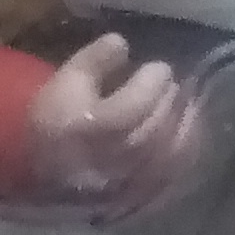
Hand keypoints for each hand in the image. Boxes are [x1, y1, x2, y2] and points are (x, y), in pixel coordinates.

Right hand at [27, 33, 204, 208]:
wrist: (47, 174)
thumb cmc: (55, 122)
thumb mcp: (64, 82)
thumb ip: (94, 60)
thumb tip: (122, 42)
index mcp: (91, 127)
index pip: (135, 103)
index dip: (153, 81)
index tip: (158, 67)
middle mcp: (115, 156)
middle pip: (156, 124)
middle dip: (169, 98)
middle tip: (172, 82)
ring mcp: (132, 179)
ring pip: (170, 147)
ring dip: (183, 119)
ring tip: (183, 100)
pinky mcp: (144, 192)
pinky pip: (175, 168)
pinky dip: (186, 144)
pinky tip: (187, 127)